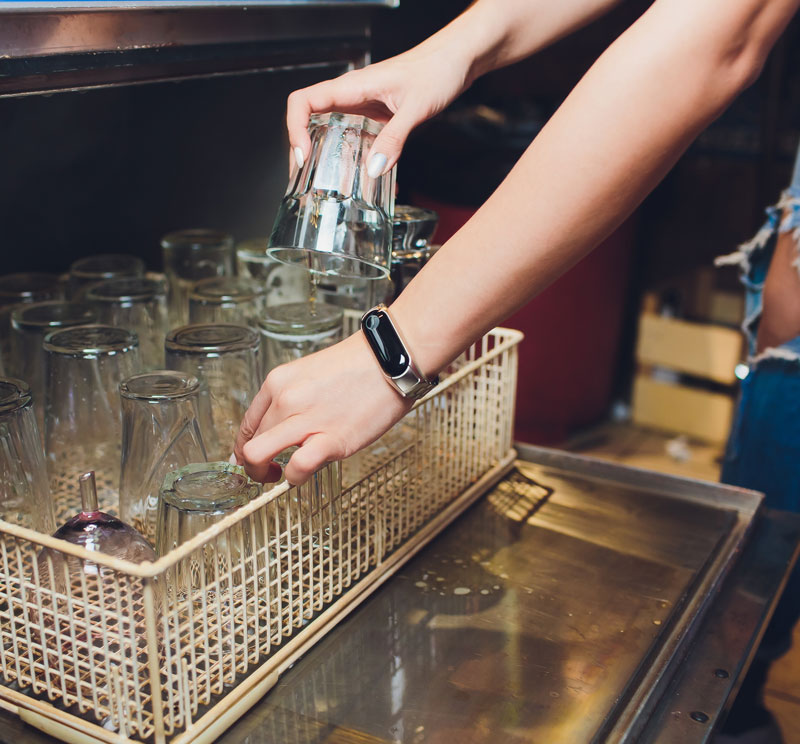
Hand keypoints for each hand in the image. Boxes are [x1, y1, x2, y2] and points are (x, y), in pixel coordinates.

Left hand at [234, 332, 412, 484]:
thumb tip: (281, 427)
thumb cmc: (360, 366)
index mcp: (278, 382)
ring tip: (280, 477)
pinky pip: (297, 468)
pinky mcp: (331, 438)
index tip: (253, 459)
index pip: (247, 424)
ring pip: (256, 455)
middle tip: (270, 472)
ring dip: (264, 475)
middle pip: (249, 443)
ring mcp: (306, 419)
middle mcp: (285, 399)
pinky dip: (295, 478)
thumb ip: (293, 399)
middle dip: (255, 465)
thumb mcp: (310, 374)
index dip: (243, 448)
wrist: (391, 358)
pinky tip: (304, 474)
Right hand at [287, 42, 472, 177]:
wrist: (457, 59)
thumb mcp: (416, 108)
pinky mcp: (376, 116)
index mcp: (352, 87)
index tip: (303, 156)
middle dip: (304, 150)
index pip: (303, 102)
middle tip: (307, 179)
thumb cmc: (437, 69)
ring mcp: (363, 106)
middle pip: (309, 121)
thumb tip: (373, 168)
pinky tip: (369, 178)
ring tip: (328, 184)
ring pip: (331, 131)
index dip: (295, 128)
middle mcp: (352, 96)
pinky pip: (357, 137)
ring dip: (326, 157)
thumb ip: (394, 139)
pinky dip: (356, 158)